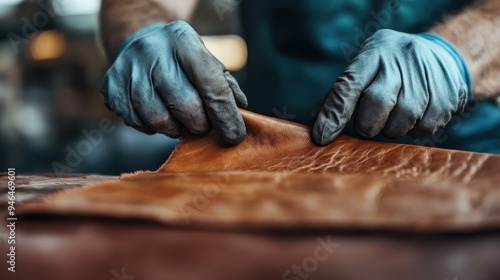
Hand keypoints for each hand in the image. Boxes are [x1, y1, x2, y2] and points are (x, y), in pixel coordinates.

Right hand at [101, 21, 247, 144]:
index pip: (211, 85)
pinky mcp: (111, 86)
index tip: (235, 136)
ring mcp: (129, 68)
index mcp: (184, 41)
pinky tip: (158, 115)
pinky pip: (137, 123)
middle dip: (199, 124)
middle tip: (201, 124)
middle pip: (185, 106)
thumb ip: (225, 86)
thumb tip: (239, 112)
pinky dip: (152, 128)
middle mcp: (154, 50)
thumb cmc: (182, 61)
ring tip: (179, 120)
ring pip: (159, 119)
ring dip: (175, 129)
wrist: (140, 43)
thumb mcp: (207, 62)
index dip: (226, 116)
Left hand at [312, 29, 469, 145]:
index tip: (322, 138)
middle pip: (377, 103)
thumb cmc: (389, 69)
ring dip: (392, 129)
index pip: (348, 85)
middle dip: (367, 124)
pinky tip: (415, 117)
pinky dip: (415, 130)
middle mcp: (399, 61)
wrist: (440, 55)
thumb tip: (316, 123)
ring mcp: (426, 75)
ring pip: (402, 119)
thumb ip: (339, 95)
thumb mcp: (364, 70)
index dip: (334, 114)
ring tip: (393, 118)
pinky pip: (425, 126)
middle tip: (368, 125)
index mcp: (373, 55)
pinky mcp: (448, 93)